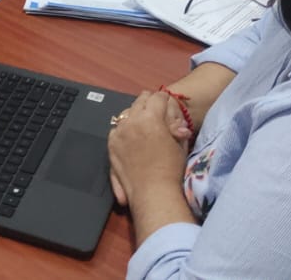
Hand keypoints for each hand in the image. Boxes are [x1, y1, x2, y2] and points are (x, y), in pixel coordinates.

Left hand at [107, 91, 190, 207]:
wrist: (152, 192)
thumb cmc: (171, 169)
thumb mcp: (180, 146)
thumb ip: (176, 129)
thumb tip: (178, 123)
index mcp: (151, 117)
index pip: (158, 97)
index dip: (165, 99)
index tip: (167, 103)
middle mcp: (132, 121)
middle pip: (140, 101)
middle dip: (149, 103)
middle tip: (156, 110)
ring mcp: (118, 132)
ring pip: (126, 113)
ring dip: (136, 115)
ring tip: (145, 124)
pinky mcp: (111, 144)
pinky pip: (117, 128)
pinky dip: (125, 128)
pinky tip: (133, 136)